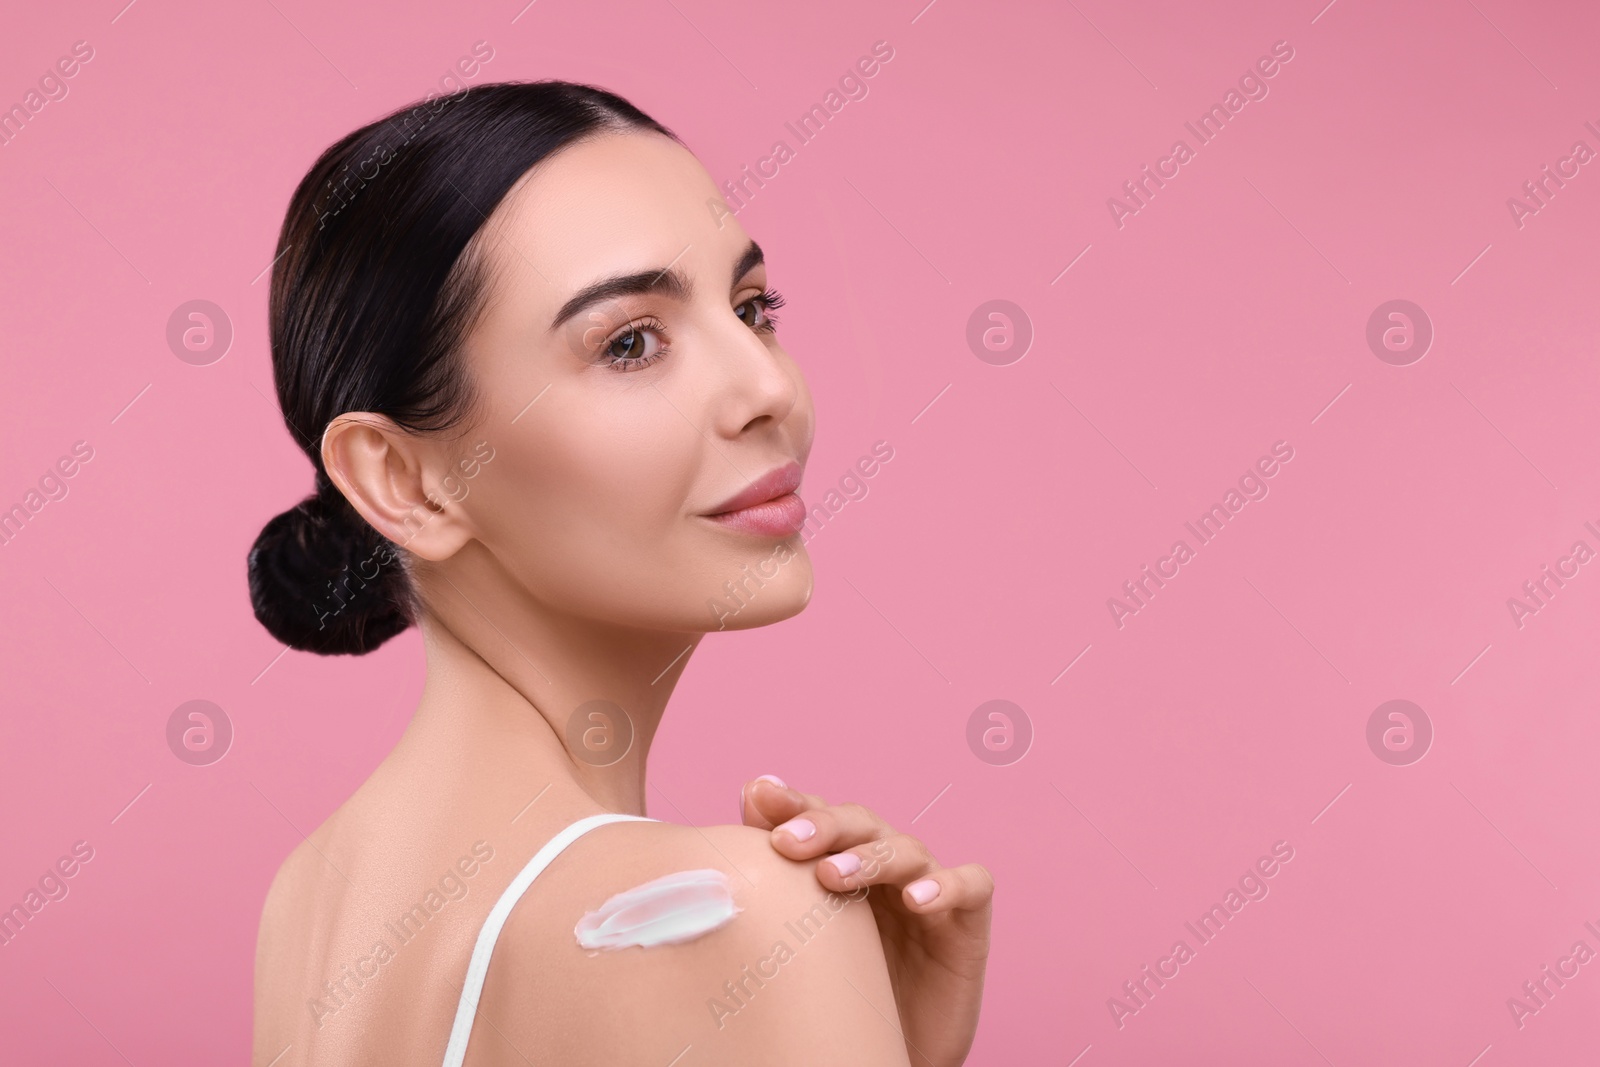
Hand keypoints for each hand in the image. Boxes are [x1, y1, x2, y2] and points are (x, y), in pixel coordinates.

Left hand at [739, 775, 992, 1066]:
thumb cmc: (838, 992)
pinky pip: (971, 884)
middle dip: (822, 825)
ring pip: (906, 849)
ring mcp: (927, 887)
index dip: (791, 803)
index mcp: (839, 861)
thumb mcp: (797, 944)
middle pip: (859, 822)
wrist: (886, 1052)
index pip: (816, 816)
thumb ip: (770, 891)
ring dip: (869, 856)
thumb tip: (720, 844)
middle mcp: (883, 864)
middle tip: (785, 842)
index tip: (757, 795)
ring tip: (832, 877)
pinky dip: (947, 884)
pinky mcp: (967, 920)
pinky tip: (918, 900)